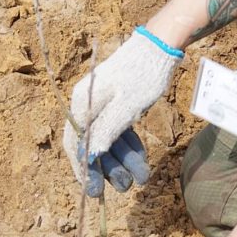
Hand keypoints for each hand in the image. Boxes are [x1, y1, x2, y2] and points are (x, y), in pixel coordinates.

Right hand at [62, 28, 181, 196]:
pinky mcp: (116, 103)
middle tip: (123, 188)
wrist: (160, 45)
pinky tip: (141, 161)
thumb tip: (87, 156)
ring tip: (139, 179)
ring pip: (107, 140)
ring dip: (122, 161)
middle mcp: (87, 104)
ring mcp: (102, 104)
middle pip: (92, 144)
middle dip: (108, 168)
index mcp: (83, 103)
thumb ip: (105, 132)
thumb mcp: (126, 107)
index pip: (76, 143)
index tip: (93, 190)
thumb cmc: (143, 75)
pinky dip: (128, 146)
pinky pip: (117, 131)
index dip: (83, 169)